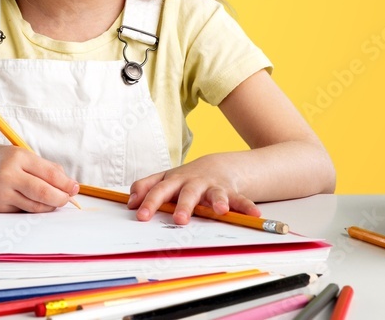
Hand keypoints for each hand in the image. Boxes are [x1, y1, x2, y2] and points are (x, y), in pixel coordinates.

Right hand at [0, 144, 79, 213]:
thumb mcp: (20, 154)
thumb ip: (43, 167)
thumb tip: (67, 183)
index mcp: (17, 157)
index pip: (49, 174)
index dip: (65, 183)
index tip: (75, 187)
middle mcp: (8, 175)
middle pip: (43, 193)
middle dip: (61, 198)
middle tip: (68, 199)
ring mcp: (2, 193)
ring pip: (35, 206)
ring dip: (50, 206)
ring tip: (55, 200)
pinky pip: (23, 211)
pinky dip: (33, 208)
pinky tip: (36, 202)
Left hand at [127, 154, 260, 224]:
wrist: (217, 166)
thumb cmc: (185, 179)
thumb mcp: (165, 180)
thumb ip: (146, 187)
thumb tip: (129, 202)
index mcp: (174, 181)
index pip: (159, 190)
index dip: (149, 202)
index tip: (141, 215)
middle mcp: (193, 182)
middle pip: (186, 192)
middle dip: (183, 205)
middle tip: (179, 219)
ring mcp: (212, 186)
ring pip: (214, 193)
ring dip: (217, 200)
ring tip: (219, 209)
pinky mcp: (230, 190)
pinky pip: (240, 199)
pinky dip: (247, 206)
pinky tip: (255, 215)